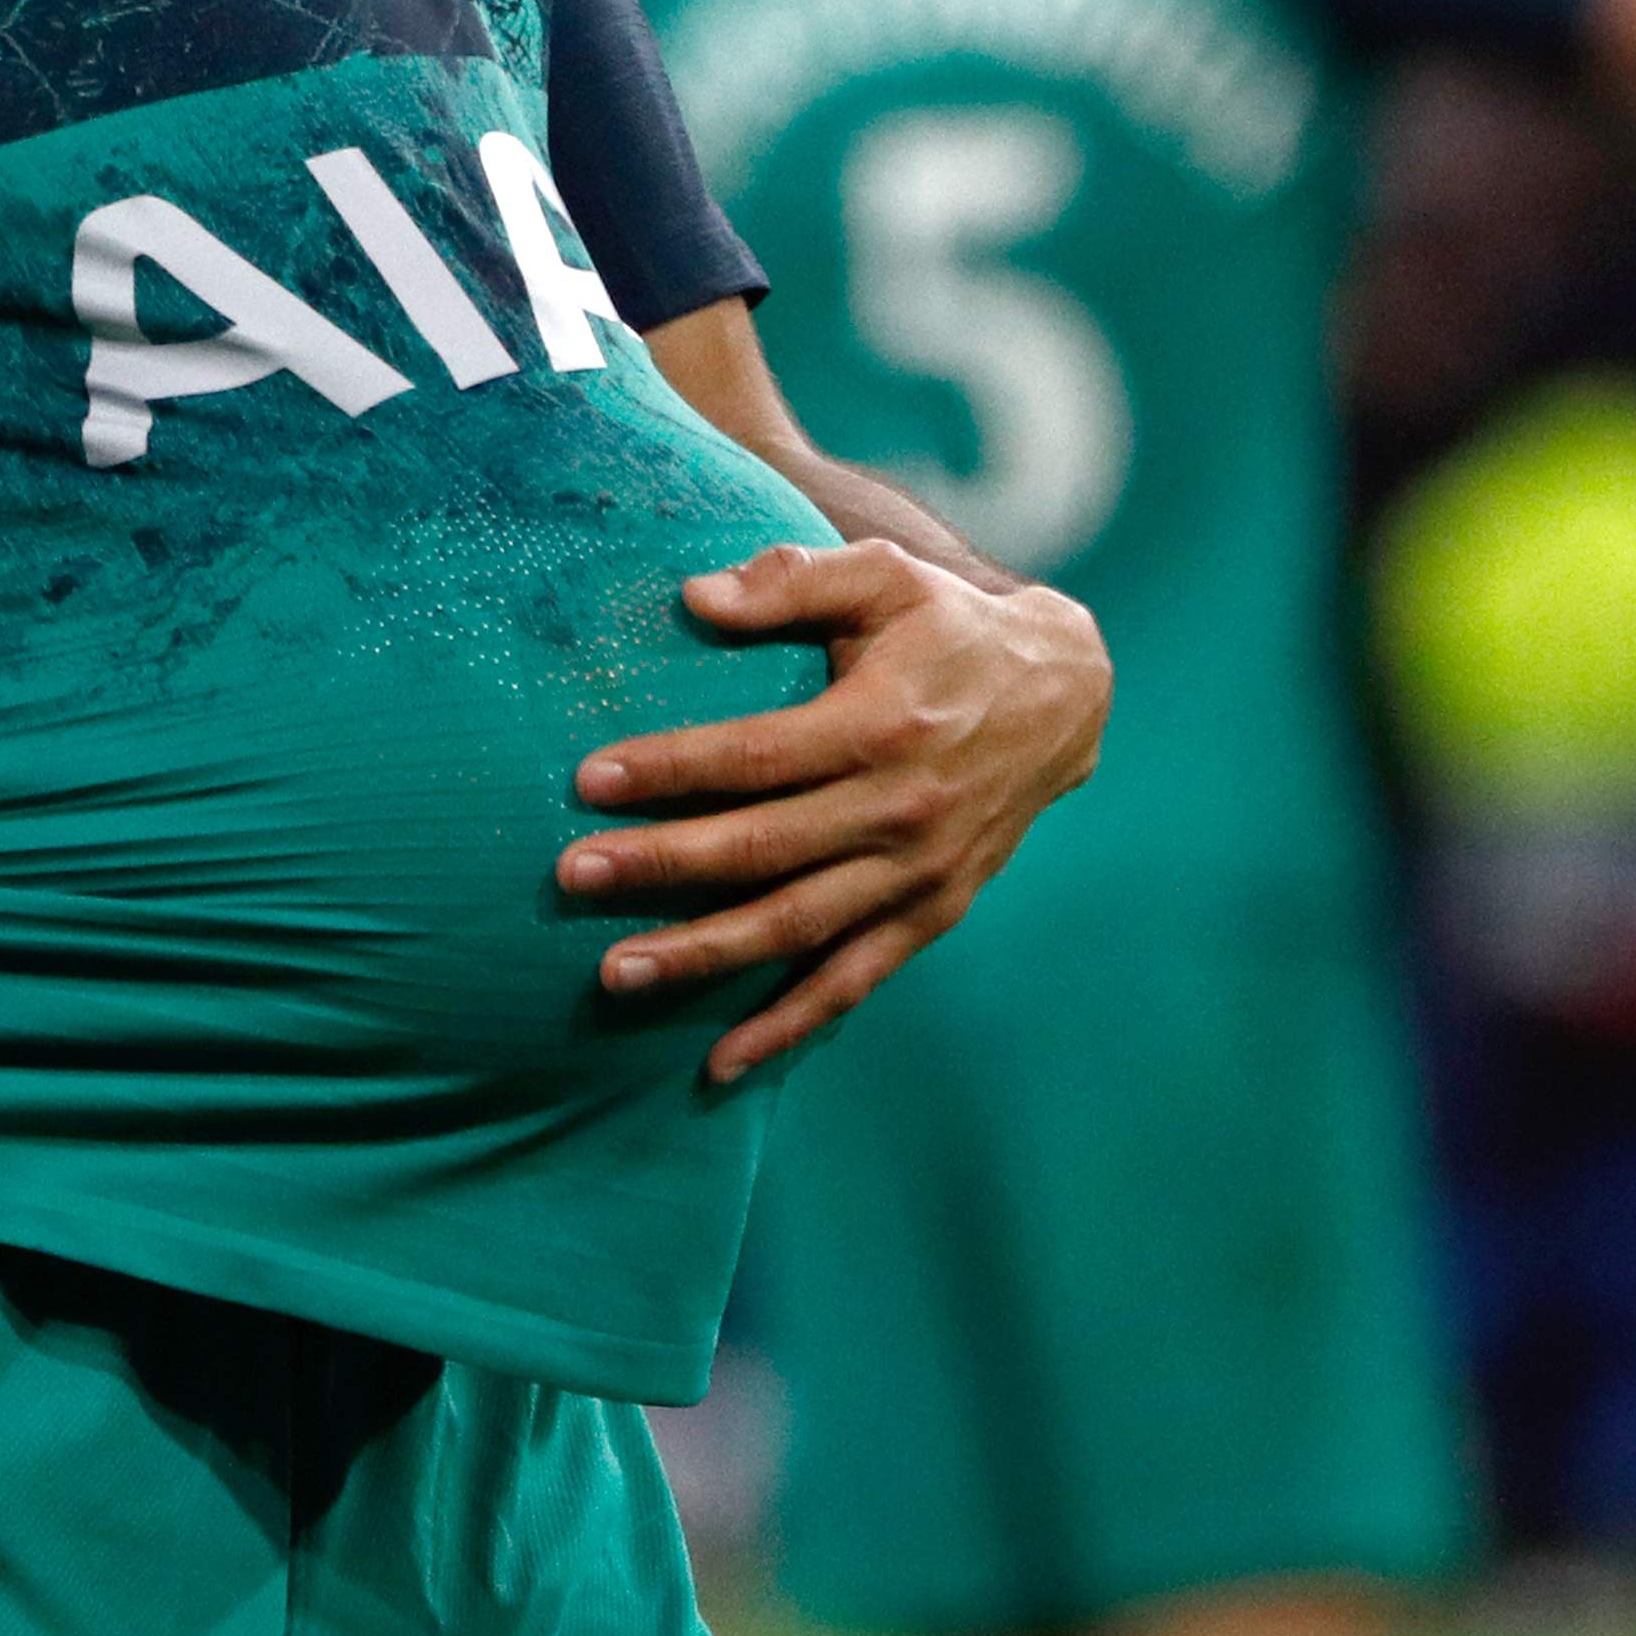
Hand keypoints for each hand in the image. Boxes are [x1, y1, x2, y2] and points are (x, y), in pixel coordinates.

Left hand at [558, 538, 1108, 1083]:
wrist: (1064, 698)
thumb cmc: (948, 626)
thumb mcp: (881, 575)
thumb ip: (791, 580)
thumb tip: (692, 596)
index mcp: (881, 727)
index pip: (756, 758)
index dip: (670, 770)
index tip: (587, 780)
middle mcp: (902, 811)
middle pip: (761, 851)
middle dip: (660, 867)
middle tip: (571, 877)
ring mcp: (918, 874)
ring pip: (796, 928)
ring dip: (704, 955)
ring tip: (616, 973)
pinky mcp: (932, 913)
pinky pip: (853, 981)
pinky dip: (788, 1025)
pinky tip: (720, 1060)